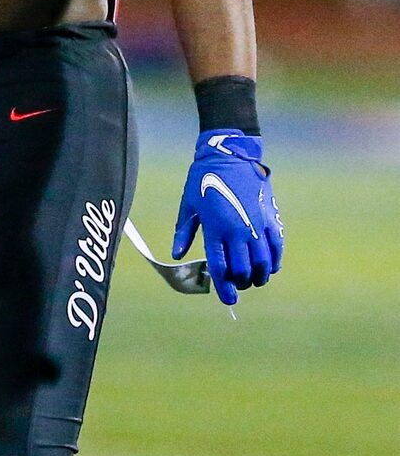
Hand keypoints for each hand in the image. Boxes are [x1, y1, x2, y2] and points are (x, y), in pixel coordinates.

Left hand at [173, 130, 283, 306]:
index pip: (221, 268)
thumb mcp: (188, 205)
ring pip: (263, 263)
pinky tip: (269, 266)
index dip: (224, 288)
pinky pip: (276, 247)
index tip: (228, 300)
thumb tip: (177, 255)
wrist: (230, 155)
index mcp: (215, 229)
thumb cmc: (204, 179)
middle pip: (243, 270)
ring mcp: (257, 225)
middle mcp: (238, 231)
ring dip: (259, 276)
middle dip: (241, 283)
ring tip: (253, 279)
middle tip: (237, 285)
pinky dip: (274, 261)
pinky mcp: (270, 218)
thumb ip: (184, 232)